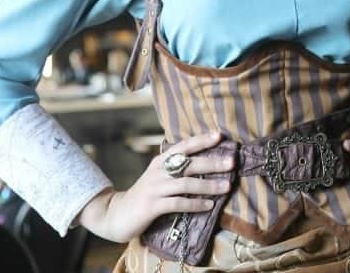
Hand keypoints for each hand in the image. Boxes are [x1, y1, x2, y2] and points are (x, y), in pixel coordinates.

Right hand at [77, 130, 234, 242]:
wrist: (117, 214)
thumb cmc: (146, 194)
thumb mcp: (158, 176)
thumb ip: (175, 168)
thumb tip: (204, 162)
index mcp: (161, 160)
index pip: (184, 146)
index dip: (202, 140)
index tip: (219, 135)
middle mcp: (158, 171)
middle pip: (189, 163)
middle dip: (212, 162)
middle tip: (231, 162)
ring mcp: (155, 188)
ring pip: (186, 184)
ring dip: (208, 185)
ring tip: (226, 186)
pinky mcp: (152, 206)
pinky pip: (178, 203)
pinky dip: (195, 204)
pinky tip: (209, 206)